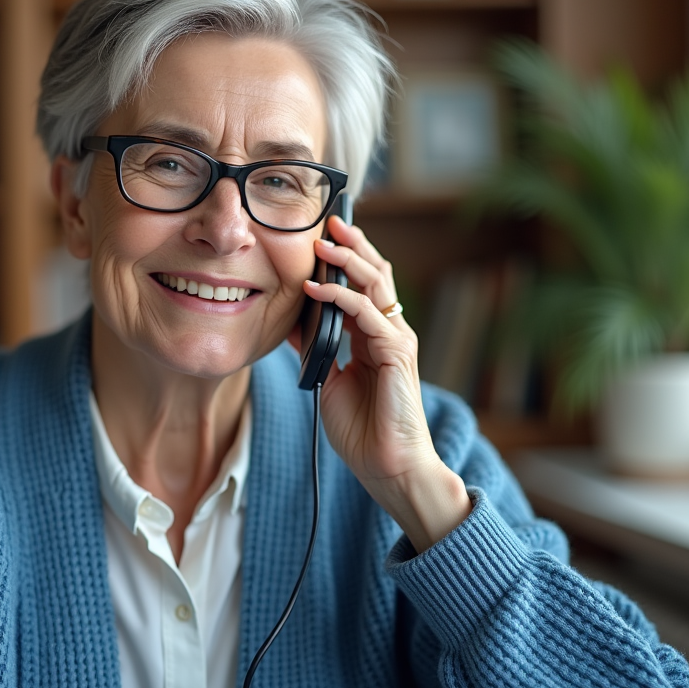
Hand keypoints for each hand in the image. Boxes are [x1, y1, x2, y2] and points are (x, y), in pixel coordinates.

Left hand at [291, 216, 470, 551]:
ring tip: (321, 242)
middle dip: (352, 244)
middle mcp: (389, 331)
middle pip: (375, 272)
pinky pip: (366, 313)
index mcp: (375, 336)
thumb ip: (317, 348)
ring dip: (347, 259)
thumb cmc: (362, 429)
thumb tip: (291, 321)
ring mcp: (396, 339)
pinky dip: (338, 297)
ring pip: (375, 284)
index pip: (363, 284)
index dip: (345, 258)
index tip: (320, 236)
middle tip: (328, 220)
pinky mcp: (396, 352)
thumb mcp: (328, 380)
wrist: (388, 467)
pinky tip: (314, 288)